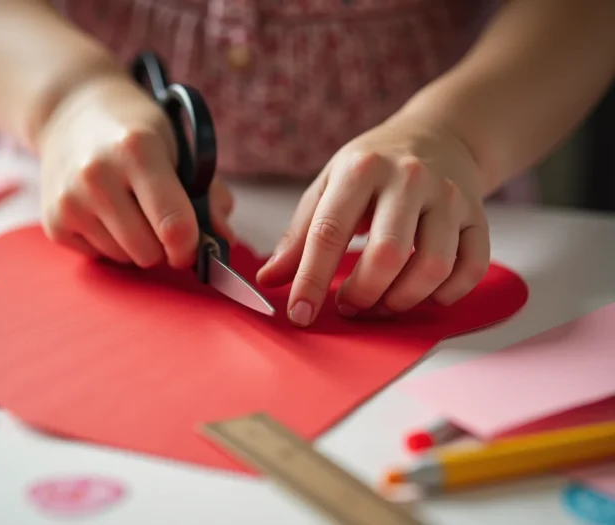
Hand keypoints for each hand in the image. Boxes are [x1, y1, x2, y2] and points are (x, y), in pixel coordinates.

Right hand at [37, 73, 233, 267]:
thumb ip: (208, 192)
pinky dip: (110, 244)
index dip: (190, 245)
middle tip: (159, 219)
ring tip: (130, 209)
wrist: (72, 112)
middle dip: (163, 245)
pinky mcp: (53, 222)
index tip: (192, 244)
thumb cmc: (134, 131)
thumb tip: (224, 237)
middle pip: (149, 251)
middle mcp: (97, 175)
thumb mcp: (178, 145)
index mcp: (137, 149)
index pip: (174, 224)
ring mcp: (70, 200)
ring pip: (125, 259)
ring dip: (136, 245)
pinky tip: (105, 213)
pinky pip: (100, 257)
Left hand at [256, 115, 489, 326]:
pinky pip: (471, 268)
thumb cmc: (374, 166)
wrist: (440, 134)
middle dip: (363, 293)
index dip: (311, 279)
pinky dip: (446, 294)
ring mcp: (449, 197)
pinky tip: (423, 294)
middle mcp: (409, 179)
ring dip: (403, 299)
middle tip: (348, 305)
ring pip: (433, 266)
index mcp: (361, 170)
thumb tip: (269, 279)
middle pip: (388, 254)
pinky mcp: (478, 215)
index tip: (299, 313)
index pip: (329, 231)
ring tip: (382, 302)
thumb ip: (300, 233)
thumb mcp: (329, 185)